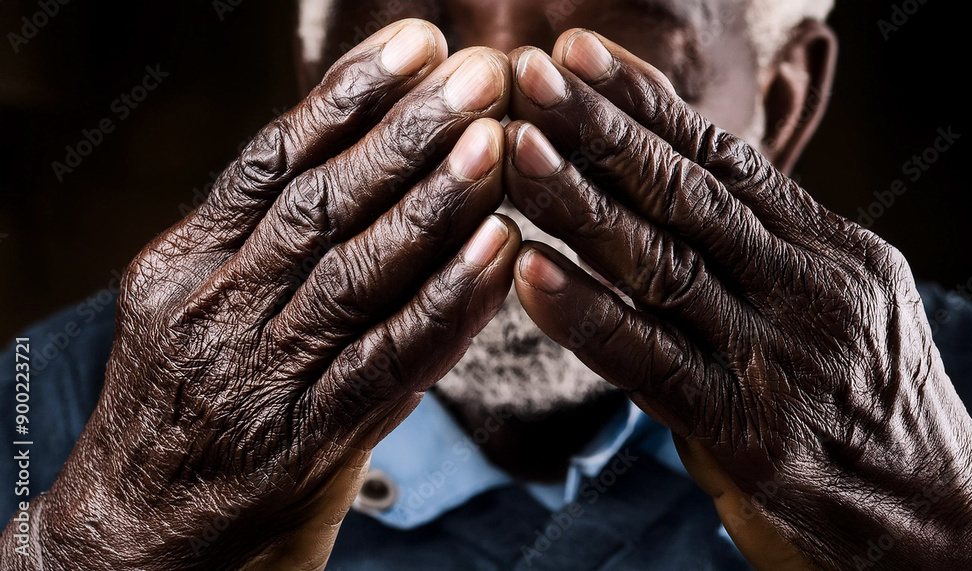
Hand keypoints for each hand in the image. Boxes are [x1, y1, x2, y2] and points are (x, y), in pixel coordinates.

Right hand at [1, 19, 518, 569]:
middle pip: (320, 202)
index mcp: (182, 264)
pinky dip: (446, 305)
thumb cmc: (181, 415)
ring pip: (353, 271)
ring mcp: (257, 377)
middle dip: (406, 133)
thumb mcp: (194, 310)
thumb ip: (261, 246)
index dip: (349, 98)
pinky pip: (387, 362)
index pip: (271, 161)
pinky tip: (497, 252)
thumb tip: (357, 164)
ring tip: (495, 142)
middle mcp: (214, 310)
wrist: (132, 545)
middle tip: (477, 74)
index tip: (416, 46)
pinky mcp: (304, 443)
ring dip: (432, 203)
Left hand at [504, 30, 971, 568]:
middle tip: (530, 74)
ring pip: (661, 264)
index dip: (644, 104)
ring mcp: (780, 361)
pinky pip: (649, 362)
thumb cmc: (869, 412)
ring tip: (514, 150)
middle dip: (601, 131)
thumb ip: (754, 260)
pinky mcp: (750, 435)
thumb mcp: (833, 310)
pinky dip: (586, 315)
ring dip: (579, 204)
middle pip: (685, 194)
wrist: (938, 530)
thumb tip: (658, 206)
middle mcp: (809, 290)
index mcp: (829, 250)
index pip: (725, 158)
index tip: (578, 56)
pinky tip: (530, 270)